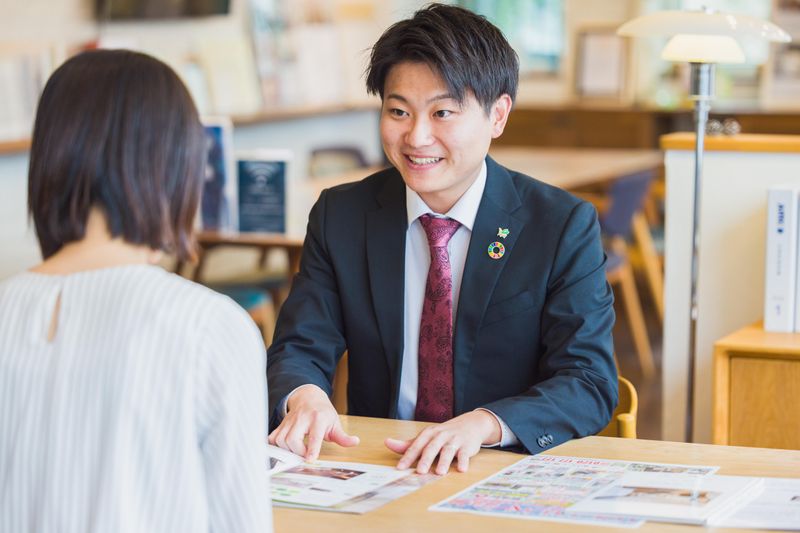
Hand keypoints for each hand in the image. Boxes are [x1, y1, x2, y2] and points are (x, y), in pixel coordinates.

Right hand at [268, 384, 358, 461]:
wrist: (308, 397)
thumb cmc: (323, 413)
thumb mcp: (335, 423)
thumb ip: (343, 436)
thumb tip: (355, 442)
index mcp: (318, 418)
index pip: (314, 436)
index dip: (311, 449)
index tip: (309, 460)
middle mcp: (302, 418)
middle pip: (292, 439)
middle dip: (297, 451)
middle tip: (304, 454)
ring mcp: (289, 420)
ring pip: (280, 439)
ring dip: (287, 450)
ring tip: (296, 451)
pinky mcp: (281, 424)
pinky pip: (272, 437)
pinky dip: (275, 446)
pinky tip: (284, 448)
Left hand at [384, 410, 500, 474]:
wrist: (470, 424)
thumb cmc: (444, 434)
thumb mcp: (427, 437)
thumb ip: (408, 444)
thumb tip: (387, 443)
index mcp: (429, 434)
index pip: (416, 446)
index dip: (408, 457)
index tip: (400, 468)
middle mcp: (440, 435)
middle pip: (431, 448)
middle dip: (426, 460)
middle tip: (420, 472)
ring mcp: (454, 440)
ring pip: (448, 451)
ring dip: (444, 461)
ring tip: (439, 472)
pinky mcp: (467, 446)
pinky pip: (464, 454)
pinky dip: (463, 461)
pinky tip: (461, 469)